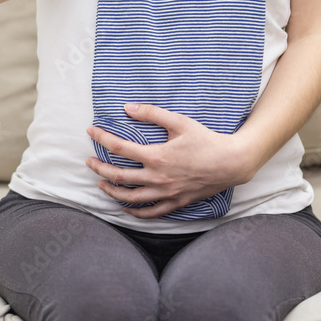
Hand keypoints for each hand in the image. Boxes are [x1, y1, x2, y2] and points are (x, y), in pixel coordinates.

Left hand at [85, 103, 256, 218]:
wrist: (230, 163)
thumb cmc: (206, 140)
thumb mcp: (180, 122)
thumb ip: (153, 114)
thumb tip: (128, 108)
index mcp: (156, 156)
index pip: (120, 148)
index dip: (102, 139)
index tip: (91, 132)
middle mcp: (157, 178)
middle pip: (119, 176)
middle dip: (100, 168)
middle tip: (89, 162)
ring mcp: (166, 193)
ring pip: (130, 198)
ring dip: (112, 192)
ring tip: (101, 184)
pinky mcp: (175, 203)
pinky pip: (150, 213)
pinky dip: (134, 212)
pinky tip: (125, 208)